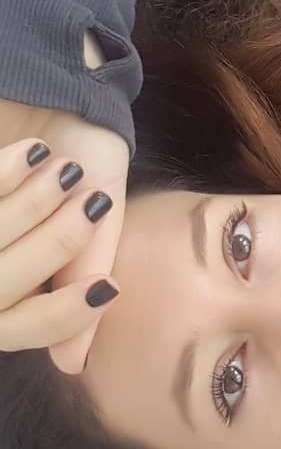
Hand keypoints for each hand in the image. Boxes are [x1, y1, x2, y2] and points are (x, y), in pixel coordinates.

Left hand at [0, 99, 128, 373]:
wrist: (60, 83)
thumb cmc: (85, 151)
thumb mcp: (101, 211)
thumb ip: (87, 277)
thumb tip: (69, 365)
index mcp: (26, 269)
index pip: (23, 325)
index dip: (62, 316)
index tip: (102, 286)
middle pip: (6, 285)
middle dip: (50, 243)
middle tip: (77, 196)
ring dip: (25, 207)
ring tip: (51, 164)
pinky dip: (4, 178)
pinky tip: (27, 151)